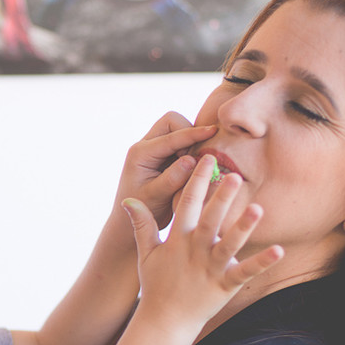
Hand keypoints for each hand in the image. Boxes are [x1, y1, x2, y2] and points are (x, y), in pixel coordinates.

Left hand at [113, 112, 215, 229]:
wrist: (130, 222)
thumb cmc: (142, 212)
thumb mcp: (156, 196)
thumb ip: (173, 178)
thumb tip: (192, 160)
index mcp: (140, 154)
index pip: (170, 136)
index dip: (192, 134)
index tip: (213, 132)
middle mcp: (145, 146)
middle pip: (172, 122)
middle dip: (189, 134)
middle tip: (194, 161)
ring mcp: (153, 149)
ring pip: (177, 129)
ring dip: (190, 142)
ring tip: (193, 168)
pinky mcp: (162, 155)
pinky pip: (180, 141)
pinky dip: (190, 149)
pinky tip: (194, 168)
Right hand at [123, 155, 282, 331]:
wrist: (164, 321)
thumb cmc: (157, 285)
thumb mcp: (145, 253)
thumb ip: (142, 225)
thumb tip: (129, 201)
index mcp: (178, 240)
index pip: (187, 205)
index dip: (196, 181)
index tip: (205, 159)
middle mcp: (195, 251)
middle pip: (210, 220)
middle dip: (221, 198)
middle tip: (234, 175)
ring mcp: (211, 268)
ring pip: (229, 244)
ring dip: (243, 228)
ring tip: (258, 209)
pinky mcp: (224, 286)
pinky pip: (245, 273)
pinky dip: (261, 263)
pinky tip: (279, 250)